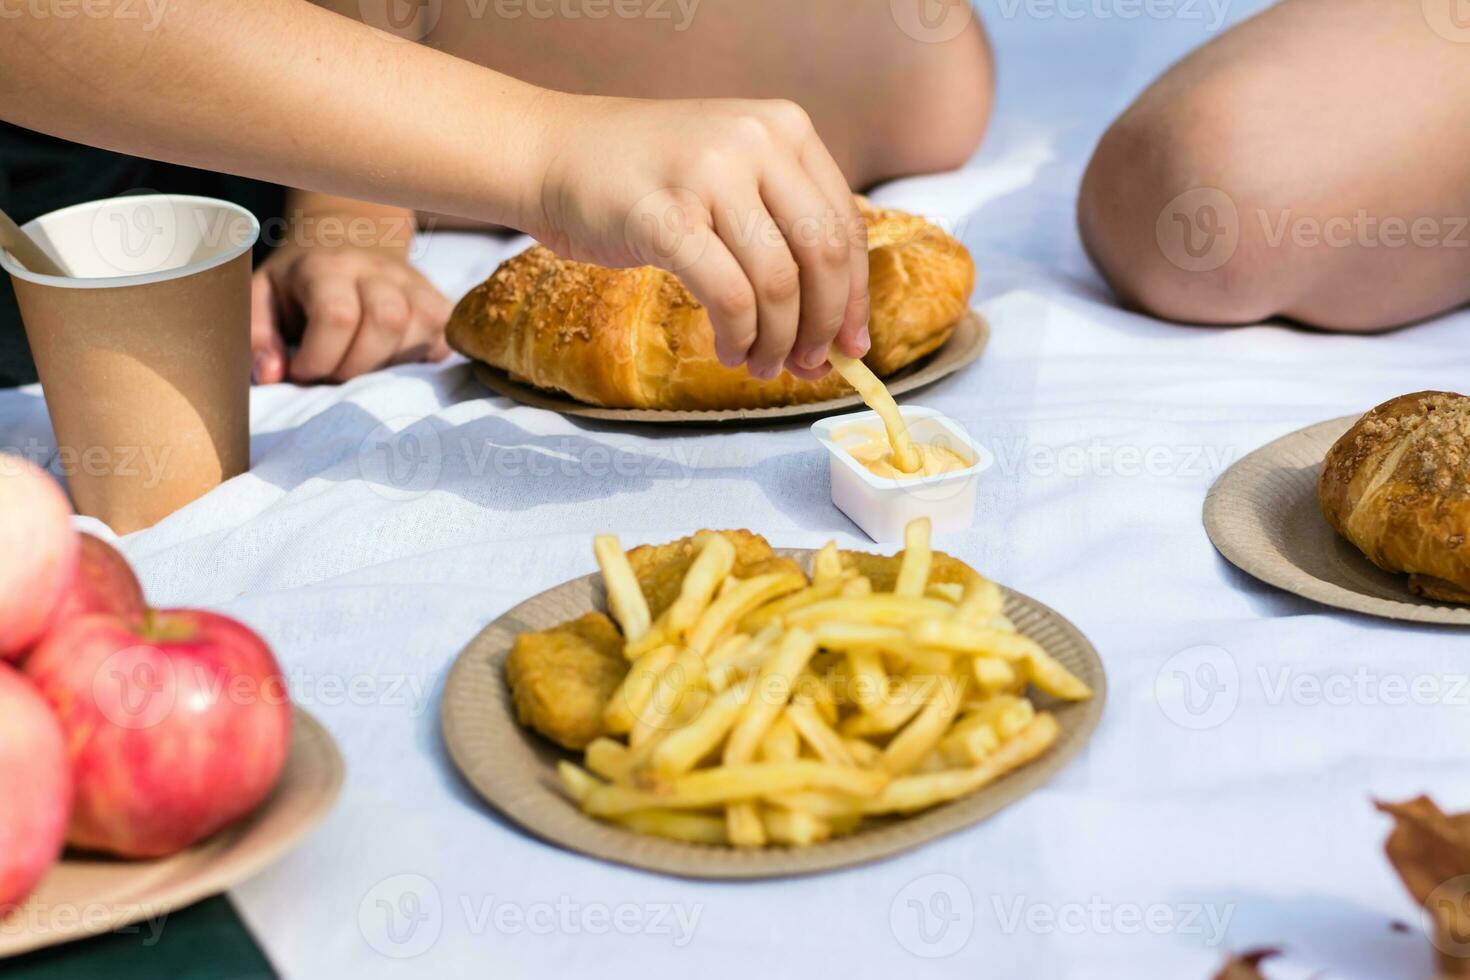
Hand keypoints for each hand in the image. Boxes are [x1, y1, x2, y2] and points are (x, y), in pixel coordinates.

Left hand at [250, 247, 453, 384]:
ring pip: (420, 329)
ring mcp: (416, 285)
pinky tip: (392, 362)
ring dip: (387, 365)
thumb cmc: (297, 284)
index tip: (301, 371)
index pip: (338, 316)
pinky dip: (420, 360)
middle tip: (333, 374)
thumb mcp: (260, 299)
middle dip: (356, 366)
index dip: (319, 358)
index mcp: (327, 265)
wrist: (345, 242)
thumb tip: (272, 376)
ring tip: (361, 367)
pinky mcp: (440, 304)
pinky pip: (445, 338)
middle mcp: (377, 269)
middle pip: (387, 321)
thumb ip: (257, 336)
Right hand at [531, 95, 869, 380]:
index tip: (853, 345)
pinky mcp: (666, 216)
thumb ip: (783, 230)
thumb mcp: (732, 174)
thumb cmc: (647, 179)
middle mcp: (756, 141)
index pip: (846, 225)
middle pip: (824, 255)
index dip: (856, 296)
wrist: (553, 152)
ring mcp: (710, 174)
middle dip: (824, 325)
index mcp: (785, 127)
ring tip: (759, 363)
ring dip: (777, 341)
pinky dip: (738, 335)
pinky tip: (728, 349)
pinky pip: (729, 296)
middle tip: (808, 366)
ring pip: (778, 282)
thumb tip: (835, 330)